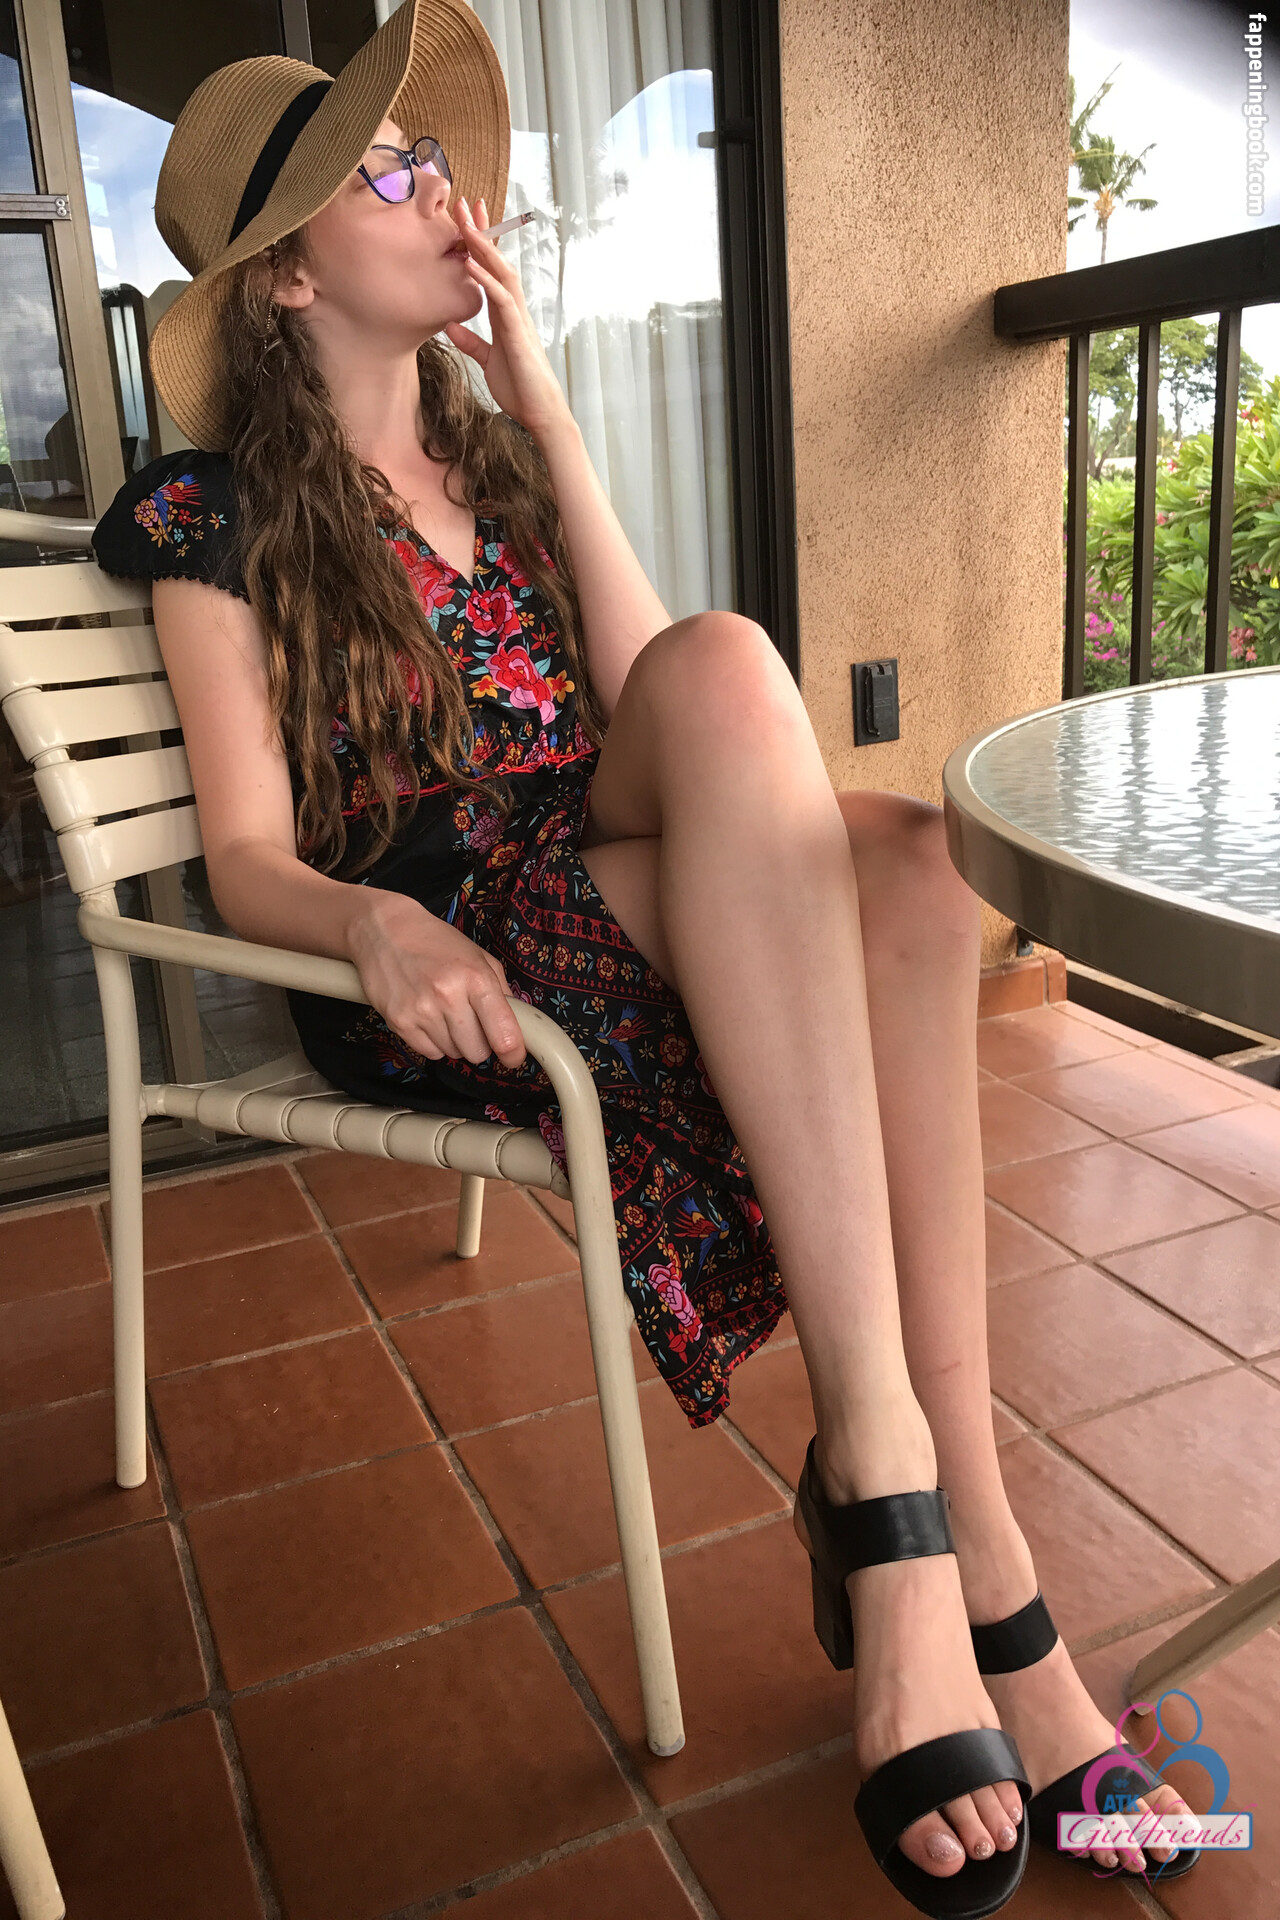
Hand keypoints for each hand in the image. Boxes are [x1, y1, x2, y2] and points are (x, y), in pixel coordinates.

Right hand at [347, 887, 527, 1068]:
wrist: (384, 930)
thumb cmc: (435, 942)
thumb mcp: (478, 956)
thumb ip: (501, 990)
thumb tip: (516, 1026)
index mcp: (476, 977)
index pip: (503, 1033)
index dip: (513, 1053)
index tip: (513, 1057)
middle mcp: (449, 996)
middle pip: (478, 1051)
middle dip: (480, 1042)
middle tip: (472, 1023)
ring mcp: (421, 1011)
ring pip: (454, 1054)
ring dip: (455, 1041)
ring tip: (445, 1013)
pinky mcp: (399, 1022)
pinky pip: (429, 1053)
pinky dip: (433, 1042)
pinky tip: (428, 1018)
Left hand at [442, 195, 573, 443]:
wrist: (539, 412)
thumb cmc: (519, 388)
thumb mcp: (488, 360)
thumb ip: (471, 342)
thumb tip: (450, 324)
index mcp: (505, 314)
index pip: (492, 270)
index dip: (480, 244)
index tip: (465, 219)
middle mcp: (514, 309)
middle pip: (497, 261)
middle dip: (481, 232)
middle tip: (464, 203)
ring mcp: (518, 318)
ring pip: (501, 273)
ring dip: (483, 247)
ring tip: (464, 223)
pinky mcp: (518, 333)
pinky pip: (502, 300)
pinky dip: (486, 280)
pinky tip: (471, 264)